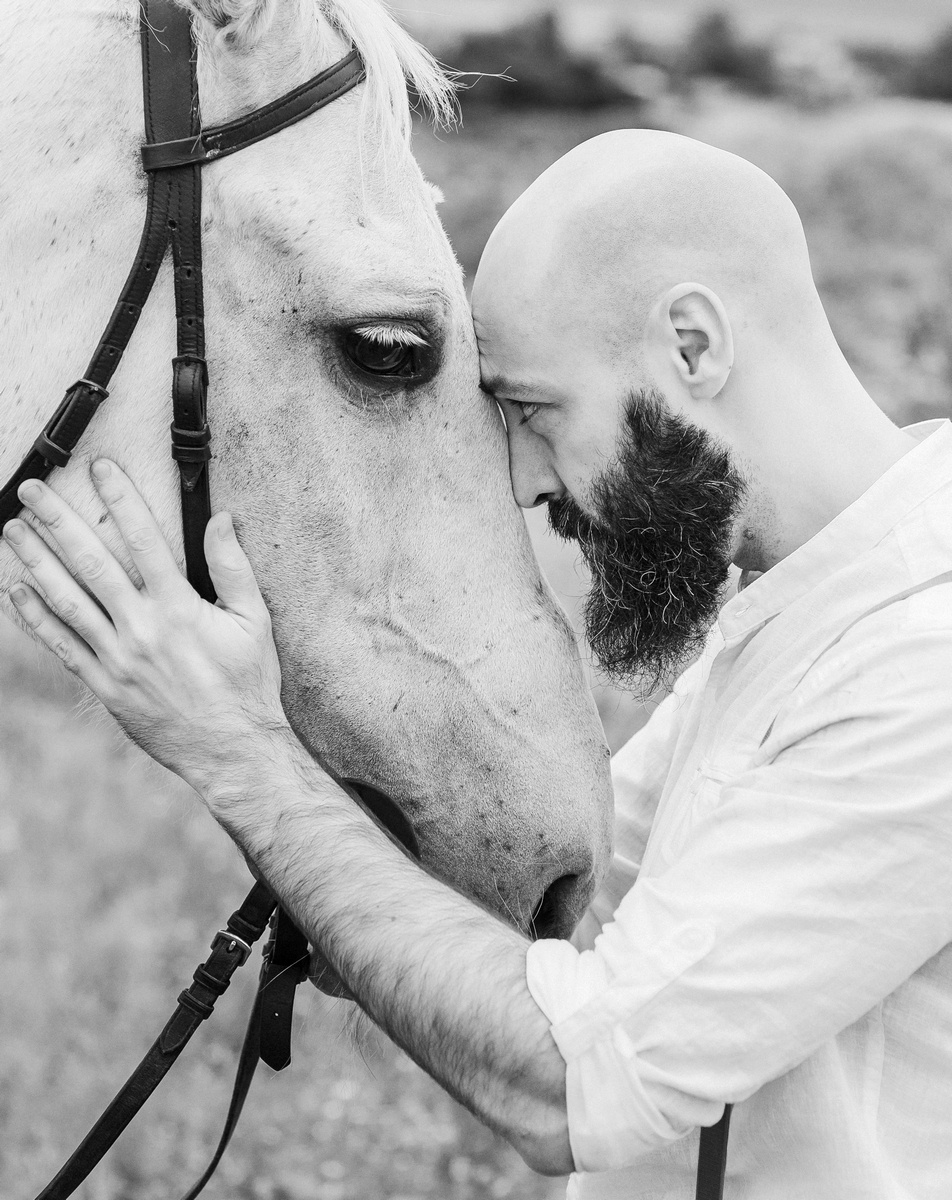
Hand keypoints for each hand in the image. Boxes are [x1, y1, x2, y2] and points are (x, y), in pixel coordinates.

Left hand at [2, 461, 286, 794]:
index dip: (120, 500)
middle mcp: (142, 628)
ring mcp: (118, 658)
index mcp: (180, 608)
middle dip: (59, 522)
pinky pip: (62, 647)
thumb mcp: (254, 622)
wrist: (231, 750)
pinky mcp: (105, 685)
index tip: (100, 469)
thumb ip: (233, 568)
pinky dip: (36, 619)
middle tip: (32, 491)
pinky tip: (17, 592)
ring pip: (67, 601)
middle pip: (92, 563)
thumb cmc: (247, 685)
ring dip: (36, 561)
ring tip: (13, 530)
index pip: (144, 540)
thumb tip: (222, 520)